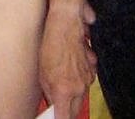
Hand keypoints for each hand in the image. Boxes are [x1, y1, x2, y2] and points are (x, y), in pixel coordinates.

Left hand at [39, 0, 96, 117]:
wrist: (65, 24)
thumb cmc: (50, 46)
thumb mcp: (42, 73)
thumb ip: (49, 93)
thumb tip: (52, 104)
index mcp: (64, 90)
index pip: (64, 118)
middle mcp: (79, 88)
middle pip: (74, 110)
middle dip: (66, 111)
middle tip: (57, 107)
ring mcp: (88, 79)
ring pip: (80, 96)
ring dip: (72, 95)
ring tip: (61, 82)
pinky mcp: (92, 71)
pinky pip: (85, 83)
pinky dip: (78, 81)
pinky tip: (70, 70)